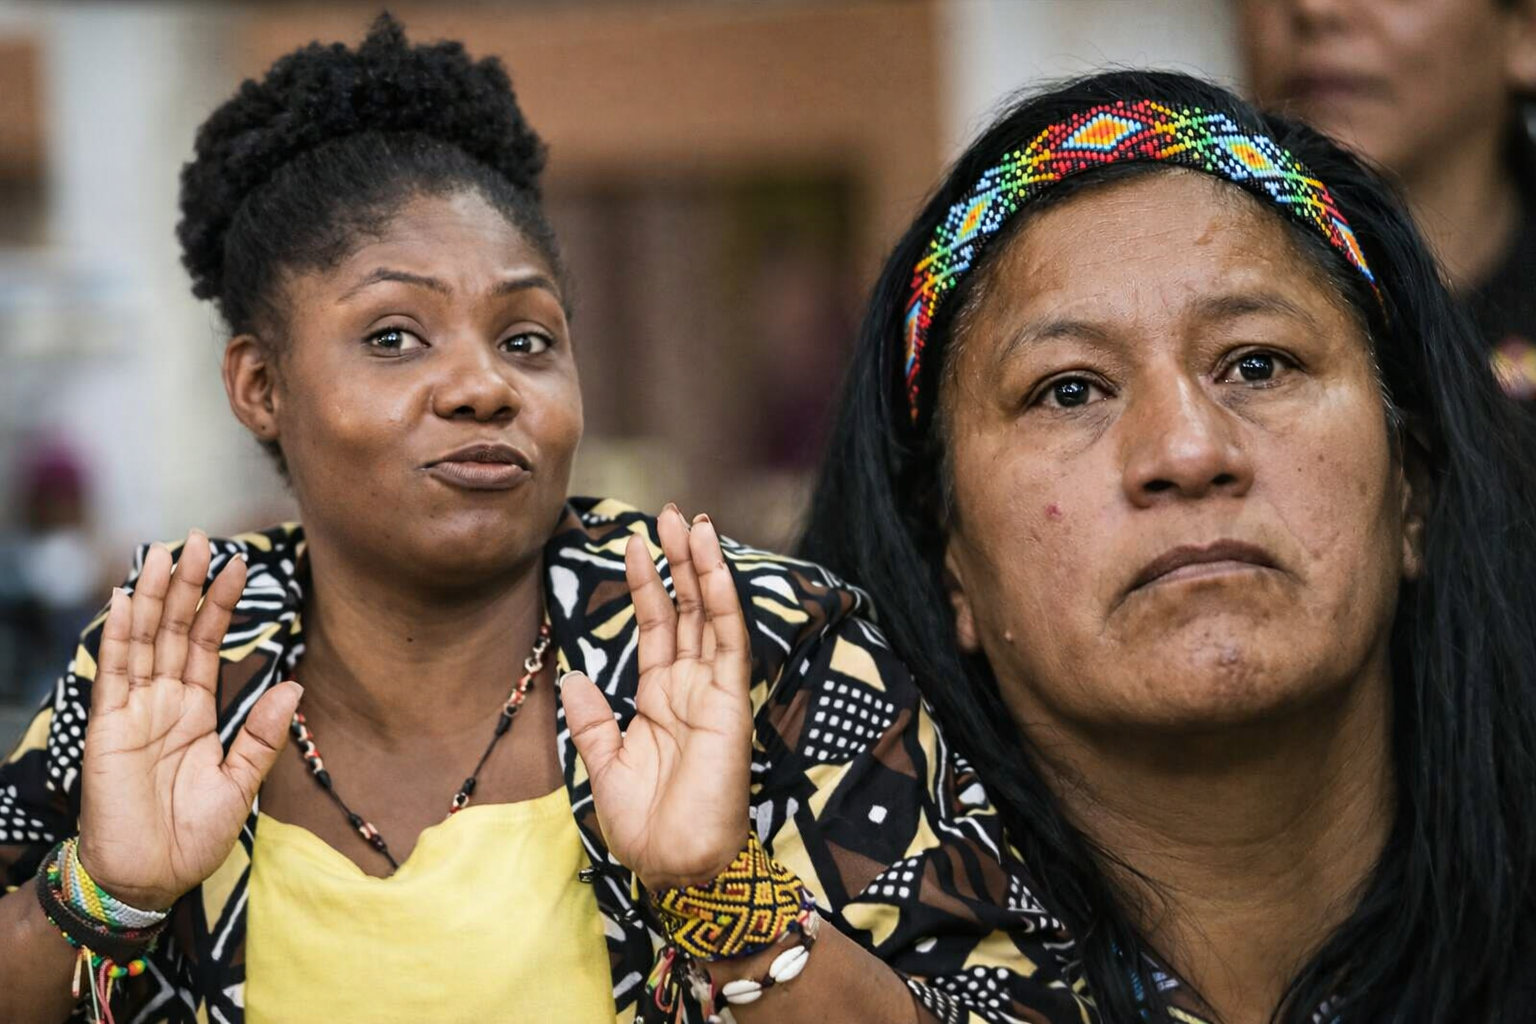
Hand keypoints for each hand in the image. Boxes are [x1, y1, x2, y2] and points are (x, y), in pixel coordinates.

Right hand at [76, 531, 302, 910]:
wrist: (150, 879)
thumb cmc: (192, 836)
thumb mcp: (241, 782)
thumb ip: (263, 734)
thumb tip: (294, 683)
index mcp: (197, 712)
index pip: (208, 644)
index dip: (221, 605)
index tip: (240, 565)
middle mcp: (164, 703)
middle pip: (176, 630)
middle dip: (188, 585)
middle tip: (200, 538)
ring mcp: (135, 711)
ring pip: (145, 640)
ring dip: (154, 596)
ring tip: (166, 553)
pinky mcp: (109, 727)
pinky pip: (115, 673)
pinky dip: (119, 634)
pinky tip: (126, 599)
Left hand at [560, 507, 752, 890]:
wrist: (676, 866)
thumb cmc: (646, 827)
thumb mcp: (604, 767)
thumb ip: (594, 720)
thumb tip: (573, 677)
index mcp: (661, 700)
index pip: (657, 628)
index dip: (648, 586)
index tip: (637, 544)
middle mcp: (690, 688)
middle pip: (687, 609)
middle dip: (678, 561)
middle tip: (670, 514)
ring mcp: (713, 691)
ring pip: (710, 614)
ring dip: (702, 566)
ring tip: (691, 521)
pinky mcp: (730, 701)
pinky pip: (728, 640)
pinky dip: (722, 598)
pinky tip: (712, 562)